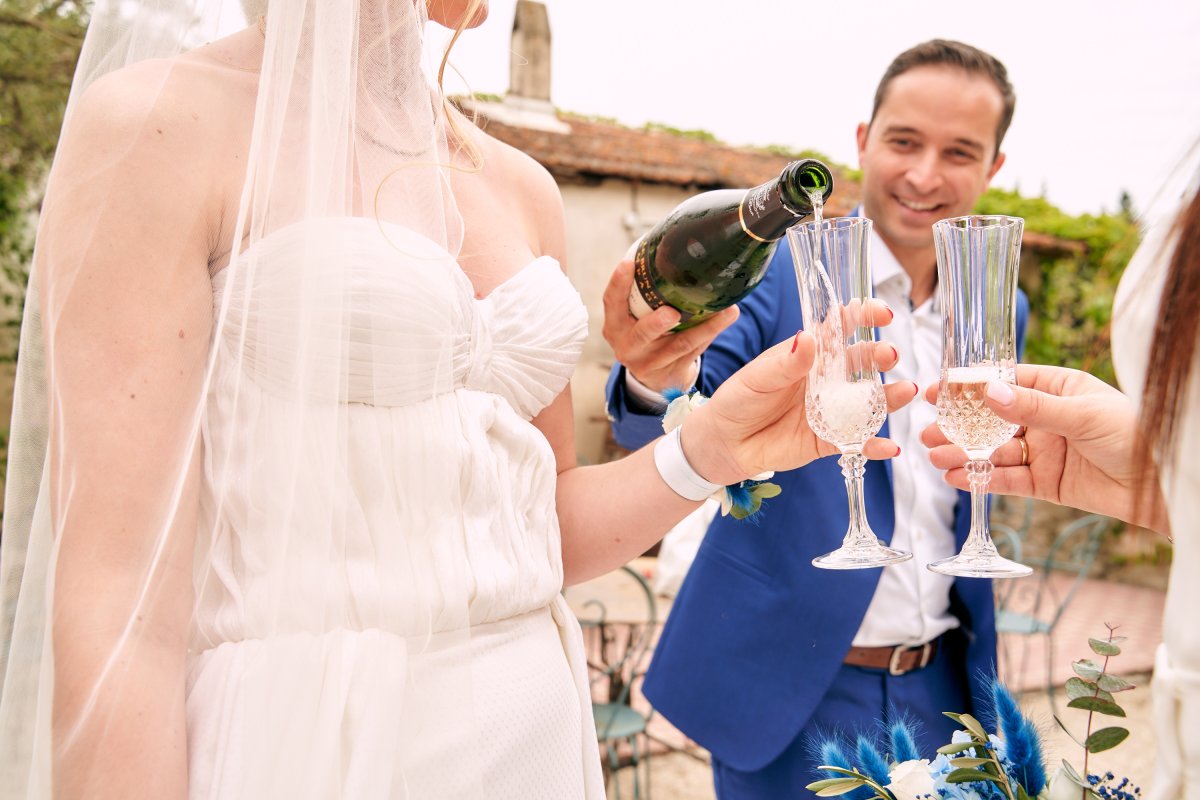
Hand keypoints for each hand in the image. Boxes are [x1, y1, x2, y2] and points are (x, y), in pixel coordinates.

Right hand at [601, 259, 739, 391]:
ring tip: (727, 312)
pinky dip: (710, 334)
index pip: (611, 303)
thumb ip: (646, 290)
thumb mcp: (636, 315)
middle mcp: (627, 347)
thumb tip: (672, 241)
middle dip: (656, 324)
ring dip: (705, 328)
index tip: (629, 263)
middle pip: (641, 335)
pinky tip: (726, 319)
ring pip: (679, 345)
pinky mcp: (671, 374)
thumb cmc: (646, 330)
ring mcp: (649, 364)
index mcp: (615, 326)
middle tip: (672, 312)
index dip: (618, 284)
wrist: (653, 375)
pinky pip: (694, 352)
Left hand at [680, 308, 914, 484]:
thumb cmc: (738, 400)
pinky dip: (873, 445)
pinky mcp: (829, 440)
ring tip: (906, 391)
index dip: (863, 317)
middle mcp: (827, 379)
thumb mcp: (756, 378)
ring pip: (867, 401)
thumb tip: (807, 338)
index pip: (841, 329)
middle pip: (861, 363)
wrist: (724, 442)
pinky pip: (856, 442)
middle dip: (878, 356)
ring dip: (888, 396)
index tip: (879, 313)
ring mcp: (831, 409)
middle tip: (888, 354)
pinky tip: (888, 447)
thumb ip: (783, 363)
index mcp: (809, 354)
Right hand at [919, 364, 1169, 533]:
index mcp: (1057, 389)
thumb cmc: (1135, 435)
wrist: (1163, 485)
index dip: (970, 387)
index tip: (938, 389)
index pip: (1005, 383)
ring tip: (935, 456)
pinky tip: (958, 477)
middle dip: (960, 426)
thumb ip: (1033, 407)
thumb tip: (990, 393)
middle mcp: (1047, 419)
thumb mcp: (1081, 415)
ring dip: (964, 454)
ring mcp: (1045, 451)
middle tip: (928, 431)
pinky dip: (983, 479)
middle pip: (993, 421)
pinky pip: (1008, 479)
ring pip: (995, 452)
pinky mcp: (1047, 483)